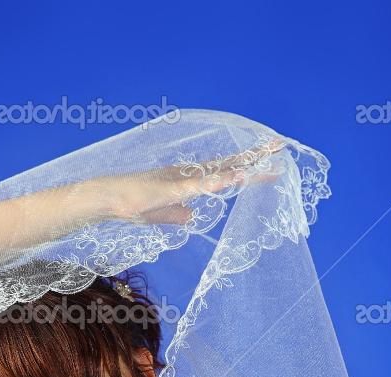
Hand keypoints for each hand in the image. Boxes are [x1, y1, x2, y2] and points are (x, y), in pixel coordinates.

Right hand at [92, 135, 285, 225]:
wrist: (109, 200)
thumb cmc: (132, 207)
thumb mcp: (161, 216)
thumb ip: (177, 215)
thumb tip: (191, 216)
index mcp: (189, 181)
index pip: (224, 172)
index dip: (247, 167)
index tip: (270, 164)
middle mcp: (189, 175)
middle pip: (228, 164)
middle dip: (254, 157)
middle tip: (280, 146)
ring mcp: (182, 180)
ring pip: (217, 172)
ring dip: (240, 167)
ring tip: (264, 161)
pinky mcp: (171, 189)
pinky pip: (198, 186)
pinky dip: (216, 182)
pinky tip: (232, 179)